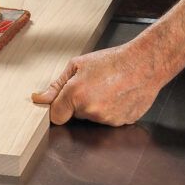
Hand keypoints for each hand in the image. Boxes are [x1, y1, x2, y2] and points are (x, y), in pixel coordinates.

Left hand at [31, 43, 166, 126]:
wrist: (145, 63)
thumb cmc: (113, 61)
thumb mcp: (78, 65)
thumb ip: (56, 85)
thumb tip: (39, 98)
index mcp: (76, 94)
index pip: (55, 116)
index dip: (58, 108)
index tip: (63, 101)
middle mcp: (91, 110)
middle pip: (75, 116)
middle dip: (78, 104)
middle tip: (92, 86)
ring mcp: (108, 120)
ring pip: (92, 118)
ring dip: (95, 107)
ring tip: (107, 89)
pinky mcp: (122, 123)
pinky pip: (109, 120)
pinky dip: (110, 110)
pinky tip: (117, 95)